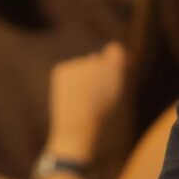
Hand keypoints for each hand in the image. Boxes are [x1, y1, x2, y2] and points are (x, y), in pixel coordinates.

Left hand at [47, 42, 125, 161]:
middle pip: (95, 59)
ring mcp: (77, 65)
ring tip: (81, 99)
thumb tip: (112, 53)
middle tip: (94, 95)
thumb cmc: (101, 115)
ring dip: (81, 76)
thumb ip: (115, 73)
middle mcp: (96, 61)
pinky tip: (70, 95)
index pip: (114, 50)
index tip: (111, 71)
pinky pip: (68, 70)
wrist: (78, 127)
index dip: (112, 60)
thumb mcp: (114, 93)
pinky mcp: (63, 70)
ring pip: (81, 66)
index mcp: (114, 68)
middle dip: (95, 71)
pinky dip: (68, 79)